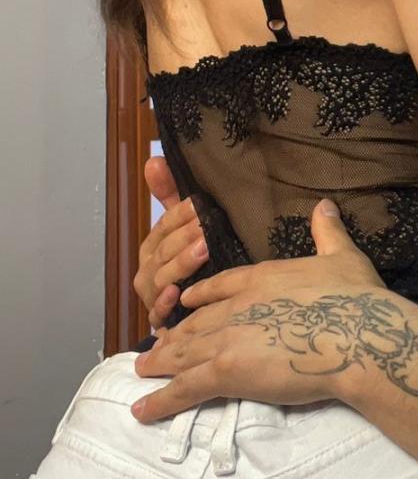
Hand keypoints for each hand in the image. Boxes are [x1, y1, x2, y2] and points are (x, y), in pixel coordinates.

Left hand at [132, 200, 386, 422]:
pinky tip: (143, 410)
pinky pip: (185, 389)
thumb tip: (324, 205)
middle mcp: (236, 305)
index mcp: (261, 277)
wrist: (354, 333)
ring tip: (141, 370)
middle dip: (173, 335)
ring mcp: (226, 338)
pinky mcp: (226, 371)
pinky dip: (161, 400)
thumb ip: (328, 232)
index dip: (200, 296)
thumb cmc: (355, 296)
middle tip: (154, 346)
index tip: (185, 302)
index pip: (219, 285)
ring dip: (160, 363)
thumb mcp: (343, 256)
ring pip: (183, 352)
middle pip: (195, 322)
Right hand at [135, 158, 207, 327]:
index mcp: (153, 245)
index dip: (180, 214)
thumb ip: (170, 193)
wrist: (205, 305)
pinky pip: (159, 312)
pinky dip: (166, 304)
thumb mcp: (189, 225)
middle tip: (207, 225)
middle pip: (163, 250)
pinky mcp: (162, 318)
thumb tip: (154, 160)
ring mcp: (153, 295)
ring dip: (181, 263)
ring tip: (204, 249)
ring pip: (162, 276)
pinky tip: (178, 293)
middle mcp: (148, 269)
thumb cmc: (197, 259)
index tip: (200, 203)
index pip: (164, 225)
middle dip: (184, 236)